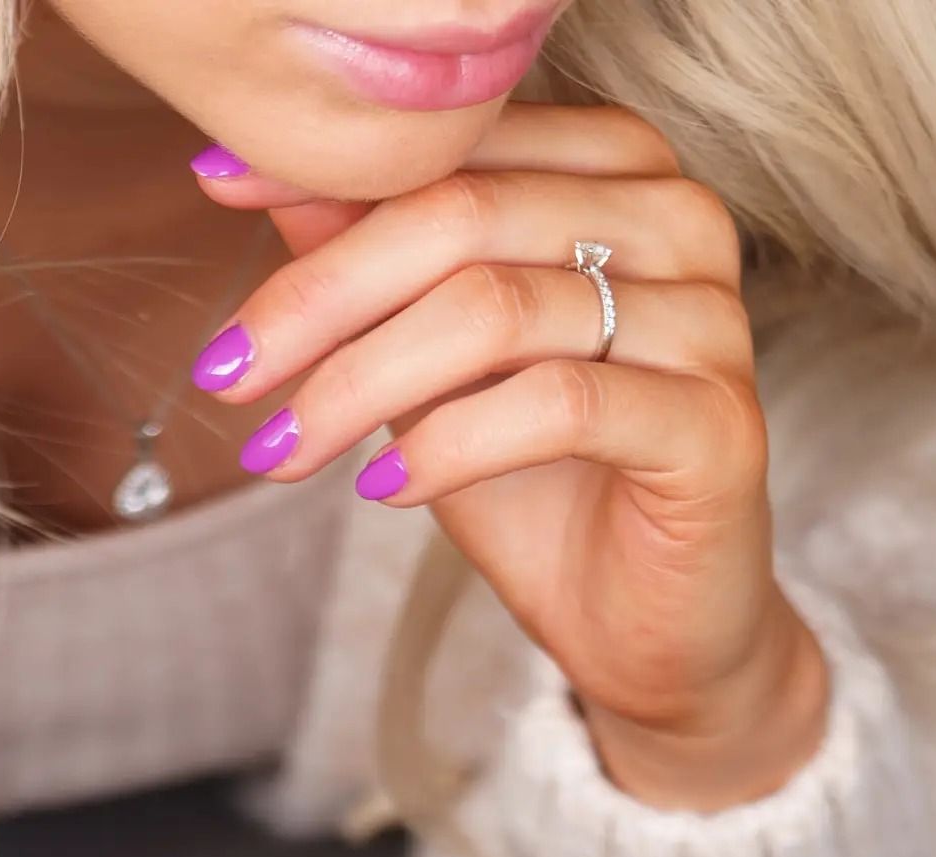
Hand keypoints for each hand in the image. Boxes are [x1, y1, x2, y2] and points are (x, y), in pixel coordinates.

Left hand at [190, 108, 830, 812]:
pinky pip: (557, 407)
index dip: (329, 175)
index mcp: (619, 168)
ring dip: (364, 386)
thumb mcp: (433, 365)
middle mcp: (680, 219)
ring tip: (286, 449)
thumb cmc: (546, 490)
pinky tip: (386, 489)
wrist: (649, 632)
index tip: (218, 202)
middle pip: (466, 217)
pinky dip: (450, 447)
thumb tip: (251, 176)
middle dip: (324, 299)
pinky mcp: (716, 424)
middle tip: (228, 371)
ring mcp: (710, 320)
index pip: (456, 145)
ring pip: (499, 310)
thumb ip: (371, 260)